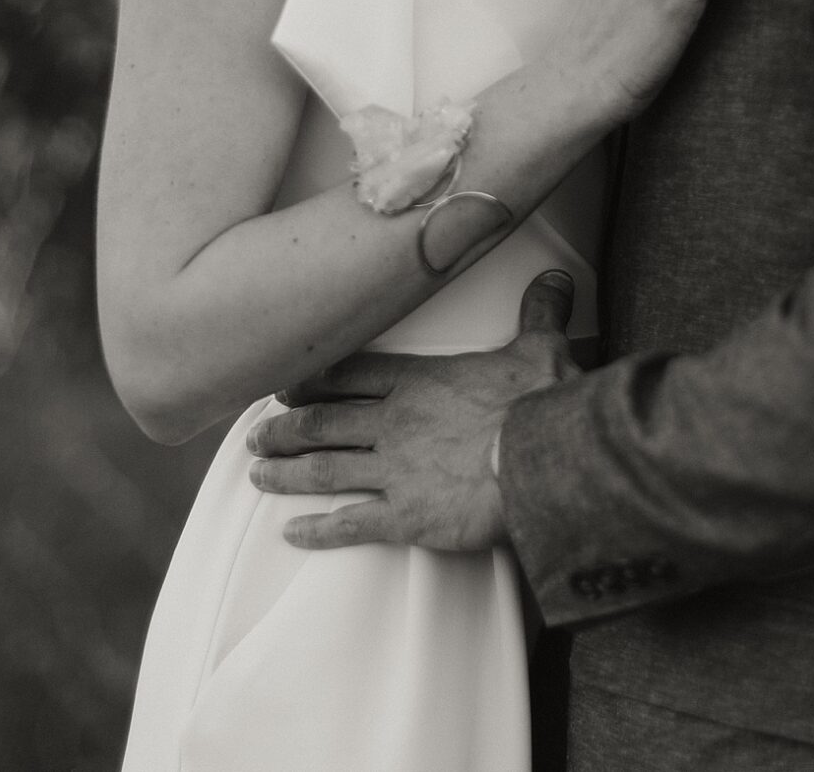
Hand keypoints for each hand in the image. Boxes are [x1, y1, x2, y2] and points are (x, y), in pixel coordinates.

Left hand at [247, 271, 576, 550]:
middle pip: (323, 424)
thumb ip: (540, 312)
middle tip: (257, 436)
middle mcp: (396, 423)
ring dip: (285, 473)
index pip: (353, 376)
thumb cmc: (542, 401)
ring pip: (323, 470)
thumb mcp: (542, 347)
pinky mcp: (406, 516)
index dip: (315, 381)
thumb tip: (555, 281)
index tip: (288, 387)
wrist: (545, 457)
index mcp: (422, 381)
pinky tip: (293, 533)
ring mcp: (395, 471)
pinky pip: (350, 524)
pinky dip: (318, 531)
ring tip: (259, 476)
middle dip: (284, 430)